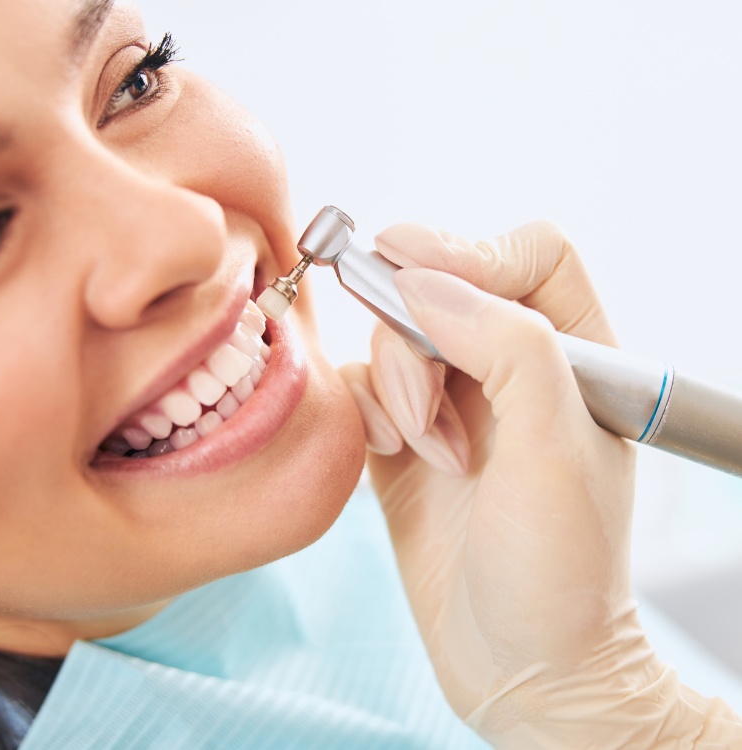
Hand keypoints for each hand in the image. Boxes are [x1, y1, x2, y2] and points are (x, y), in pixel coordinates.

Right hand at [339, 222, 739, 746]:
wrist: (518, 666)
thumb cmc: (559, 571)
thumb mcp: (552, 449)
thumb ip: (504, 346)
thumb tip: (423, 280)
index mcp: (575, 358)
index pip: (530, 255)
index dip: (471, 249)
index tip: (408, 262)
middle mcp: (511, 371)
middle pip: (444, 290)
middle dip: (418, 339)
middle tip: (425, 410)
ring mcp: (455, 403)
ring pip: (395, 338)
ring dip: (398, 388)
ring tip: (427, 452)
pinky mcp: (405, 439)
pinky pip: (363, 387)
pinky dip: (368, 410)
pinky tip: (391, 453)